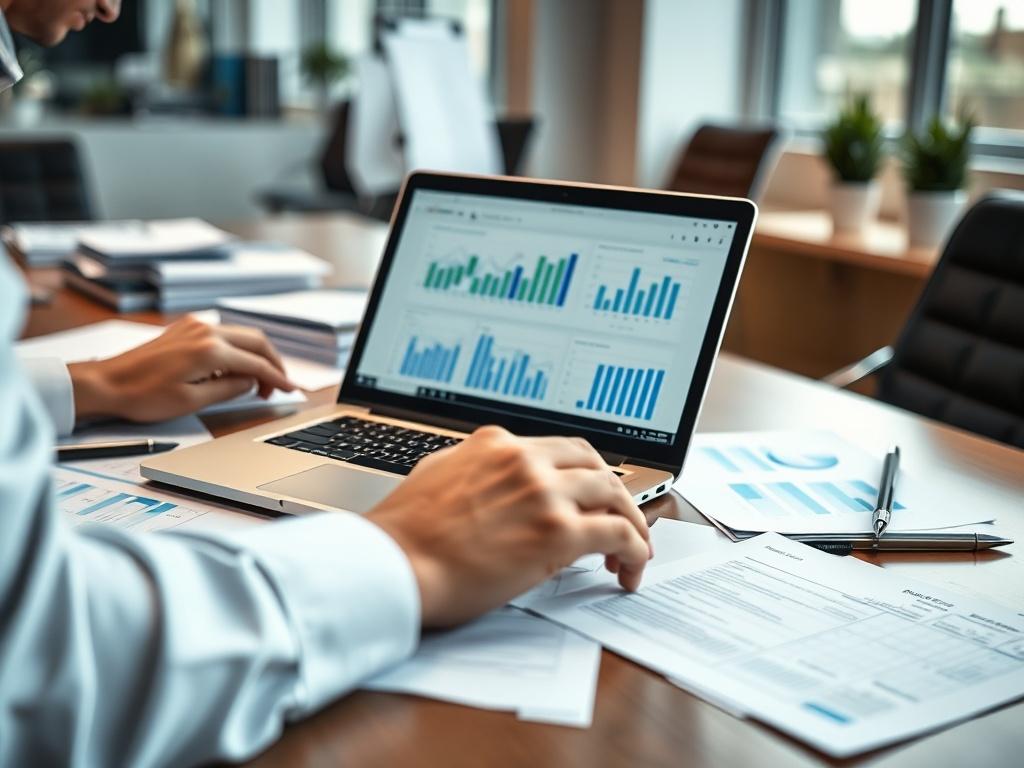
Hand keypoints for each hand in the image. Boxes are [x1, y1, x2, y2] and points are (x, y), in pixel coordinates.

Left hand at [68, 317, 296, 423]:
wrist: (107, 382)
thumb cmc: (144, 395)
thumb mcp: (193, 401)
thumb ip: (229, 389)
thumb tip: (250, 382)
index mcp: (210, 350)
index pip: (257, 362)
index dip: (278, 378)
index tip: (292, 389)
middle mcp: (206, 331)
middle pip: (257, 340)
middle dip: (272, 363)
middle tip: (276, 387)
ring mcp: (195, 326)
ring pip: (242, 335)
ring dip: (255, 356)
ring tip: (254, 383)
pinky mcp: (186, 328)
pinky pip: (224, 335)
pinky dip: (237, 350)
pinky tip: (232, 370)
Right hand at [367, 426, 651, 626]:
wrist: (394, 565)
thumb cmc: (405, 533)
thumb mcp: (438, 474)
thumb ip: (474, 469)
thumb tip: (494, 480)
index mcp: (497, 444)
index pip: (559, 449)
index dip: (581, 475)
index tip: (589, 495)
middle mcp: (525, 460)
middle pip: (594, 465)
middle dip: (612, 492)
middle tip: (618, 518)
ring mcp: (544, 494)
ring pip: (614, 494)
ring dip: (631, 521)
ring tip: (631, 550)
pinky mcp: (557, 533)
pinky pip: (618, 533)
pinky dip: (635, 548)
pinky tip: (630, 567)